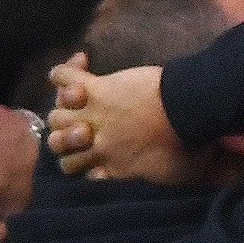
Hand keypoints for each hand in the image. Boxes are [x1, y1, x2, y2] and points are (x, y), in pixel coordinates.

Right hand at [46, 59, 193, 185]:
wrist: (189, 112)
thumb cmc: (188, 147)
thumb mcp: (172, 174)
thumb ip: (148, 175)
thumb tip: (144, 178)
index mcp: (110, 166)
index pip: (72, 167)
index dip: (78, 159)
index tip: (94, 152)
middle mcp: (93, 144)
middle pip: (55, 143)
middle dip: (65, 137)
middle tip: (87, 129)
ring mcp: (91, 115)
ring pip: (54, 117)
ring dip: (63, 108)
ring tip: (80, 97)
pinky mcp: (96, 89)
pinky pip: (63, 77)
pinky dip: (67, 69)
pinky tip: (82, 64)